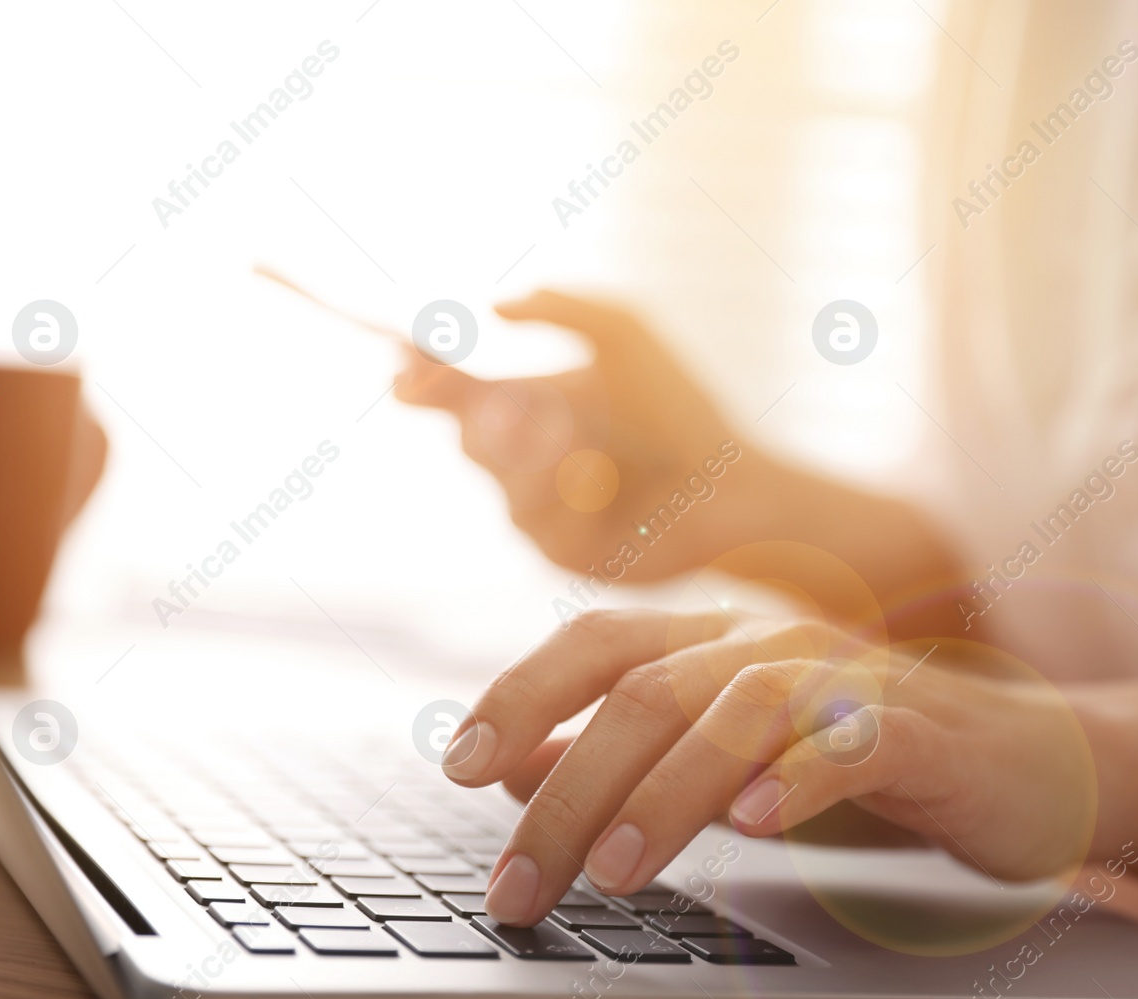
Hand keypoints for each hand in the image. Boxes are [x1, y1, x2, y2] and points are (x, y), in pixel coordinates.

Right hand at [393, 290, 754, 580]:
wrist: (729, 484)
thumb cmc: (681, 409)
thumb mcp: (627, 338)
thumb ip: (567, 307)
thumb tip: (496, 306)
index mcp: (528, 404)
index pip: (454, 391)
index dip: (421, 376)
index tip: (408, 360)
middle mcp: (524, 460)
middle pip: (472, 439)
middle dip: (495, 420)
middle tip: (509, 403)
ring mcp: (539, 511)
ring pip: (507, 485)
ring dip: (546, 458)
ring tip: (590, 444)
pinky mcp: (562, 553)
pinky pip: (542, 525)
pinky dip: (575, 497)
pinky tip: (611, 488)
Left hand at [442, 609, 1098, 925]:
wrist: (1026, 761)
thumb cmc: (860, 759)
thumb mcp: (724, 753)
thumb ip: (623, 752)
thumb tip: (508, 765)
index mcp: (717, 643)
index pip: (598, 644)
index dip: (522, 692)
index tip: (457, 762)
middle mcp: (771, 644)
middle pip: (647, 691)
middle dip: (566, 790)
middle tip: (517, 884)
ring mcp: (847, 681)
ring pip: (735, 713)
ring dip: (663, 794)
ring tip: (610, 872)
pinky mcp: (919, 732)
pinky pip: (851, 746)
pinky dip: (798, 783)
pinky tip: (756, 828)